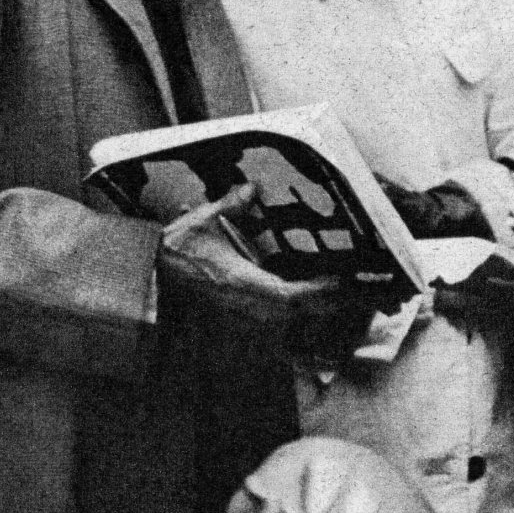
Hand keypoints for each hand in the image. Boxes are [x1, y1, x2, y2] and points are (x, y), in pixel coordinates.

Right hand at [160, 185, 375, 363]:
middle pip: (299, 313)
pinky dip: (302, 320)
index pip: (287, 294)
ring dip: (322, 314)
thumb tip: (251, 187)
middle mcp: (245, 304)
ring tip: (352, 304)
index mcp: (239, 282)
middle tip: (366, 296)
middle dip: (333, 305)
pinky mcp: (240, 316)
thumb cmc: (173, 249)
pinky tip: (318, 314)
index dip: (316, 292)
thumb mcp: (200, 221)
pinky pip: (278, 325)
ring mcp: (242, 314)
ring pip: (291, 323)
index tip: (340, 283)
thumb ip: (228, 204)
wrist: (147, 276)